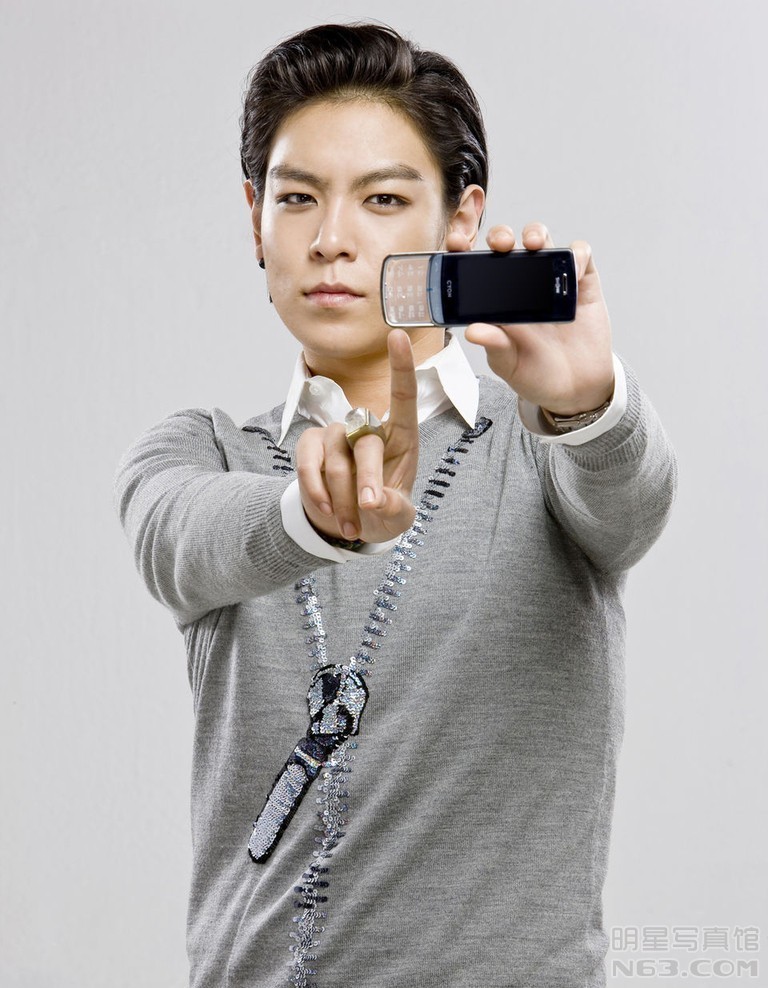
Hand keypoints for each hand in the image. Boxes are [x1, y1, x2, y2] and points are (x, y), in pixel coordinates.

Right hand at [295, 330, 418, 543]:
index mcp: (401, 438)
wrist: (349, 525)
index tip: (398, 334)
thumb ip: (393, 508)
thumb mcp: (398, 517)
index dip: (401, 367)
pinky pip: (308, 464)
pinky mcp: (311, 447)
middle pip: (366, 442)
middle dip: (366, 478)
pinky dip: (316, 490)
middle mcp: (368, 430)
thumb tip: (374, 500)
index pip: (402, 397)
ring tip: (351, 526)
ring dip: (342, 495)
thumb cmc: (382, 512)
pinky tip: (327, 509)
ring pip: (336, 456)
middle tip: (368, 508)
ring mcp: (337, 436)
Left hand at [448, 223, 614, 414]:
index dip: (464, 249)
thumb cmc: (535, 373)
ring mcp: (550, 279)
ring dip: (536, 233)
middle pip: (507, 244)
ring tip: (534, 245)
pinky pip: (579, 256)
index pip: (474, 265)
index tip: (456, 244)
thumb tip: (473, 331)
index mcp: (495, 299)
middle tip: (501, 245)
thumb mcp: (509, 364)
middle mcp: (520, 283)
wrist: (574, 387)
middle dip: (501, 236)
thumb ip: (494, 345)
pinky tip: (571, 268)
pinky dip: (575, 254)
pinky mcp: (580, 283)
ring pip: (541, 239)